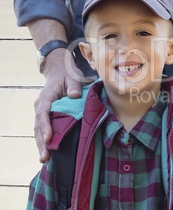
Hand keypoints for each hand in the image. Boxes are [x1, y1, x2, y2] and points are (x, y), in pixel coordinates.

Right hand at [35, 48, 82, 162]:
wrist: (59, 72)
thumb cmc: (67, 75)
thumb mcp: (72, 77)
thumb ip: (73, 86)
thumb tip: (74, 96)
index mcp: (45, 97)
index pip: (43, 113)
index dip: (46, 126)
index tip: (49, 138)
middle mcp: (40, 106)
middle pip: (38, 126)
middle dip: (42, 142)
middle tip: (45, 156)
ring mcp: (41, 112)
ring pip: (39, 131)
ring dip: (42, 145)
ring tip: (44, 159)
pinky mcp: (46, 117)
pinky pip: (43, 130)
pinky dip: (45, 141)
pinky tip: (48, 153)